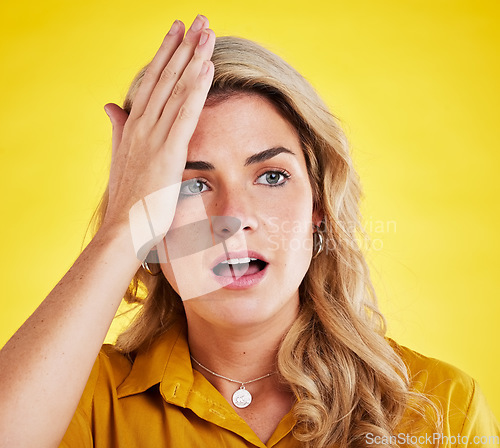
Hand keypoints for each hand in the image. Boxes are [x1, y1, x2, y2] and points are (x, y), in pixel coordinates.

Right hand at [101, 16, 214, 258]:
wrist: (124, 228)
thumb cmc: (128, 199)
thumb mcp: (121, 158)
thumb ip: (118, 130)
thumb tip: (109, 106)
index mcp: (133, 127)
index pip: (151, 82)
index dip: (164, 54)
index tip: (177, 32)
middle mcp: (141, 126)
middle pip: (164, 77)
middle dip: (182, 46)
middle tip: (198, 19)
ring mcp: (153, 137)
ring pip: (175, 89)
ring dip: (192, 58)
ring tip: (206, 31)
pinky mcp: (168, 152)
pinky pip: (184, 114)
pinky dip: (195, 90)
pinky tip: (207, 67)